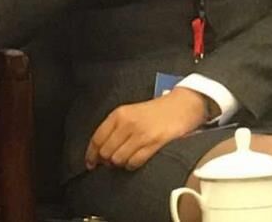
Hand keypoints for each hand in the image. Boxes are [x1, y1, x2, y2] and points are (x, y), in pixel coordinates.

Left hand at [85, 87, 206, 170]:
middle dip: (107, 160)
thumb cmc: (155, 111)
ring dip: (120, 163)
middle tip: (111, 161)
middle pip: (106, 152)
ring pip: (118, 159)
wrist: (180, 106)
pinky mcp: (154, 142)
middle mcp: (128, 123)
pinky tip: (135, 160)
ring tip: (126, 159)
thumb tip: (100, 150)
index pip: (97, 138)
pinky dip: (132, 165)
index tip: (90, 163)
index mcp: (119, 114)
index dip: (91, 154)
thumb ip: (115, 128)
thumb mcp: (130, 112)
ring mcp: (141, 133)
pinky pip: (134, 162)